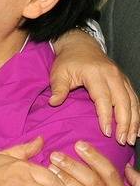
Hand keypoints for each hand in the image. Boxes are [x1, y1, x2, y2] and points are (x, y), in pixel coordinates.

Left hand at [50, 29, 138, 144]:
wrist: (80, 45)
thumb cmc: (68, 61)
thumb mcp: (59, 73)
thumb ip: (58, 88)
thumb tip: (54, 102)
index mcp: (96, 73)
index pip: (104, 98)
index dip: (106, 116)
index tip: (107, 132)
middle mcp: (112, 75)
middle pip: (123, 101)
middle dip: (125, 122)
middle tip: (122, 141)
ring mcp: (120, 77)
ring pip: (132, 101)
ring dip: (134, 120)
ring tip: (131, 138)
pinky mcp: (124, 81)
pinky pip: (134, 98)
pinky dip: (137, 113)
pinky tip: (137, 128)